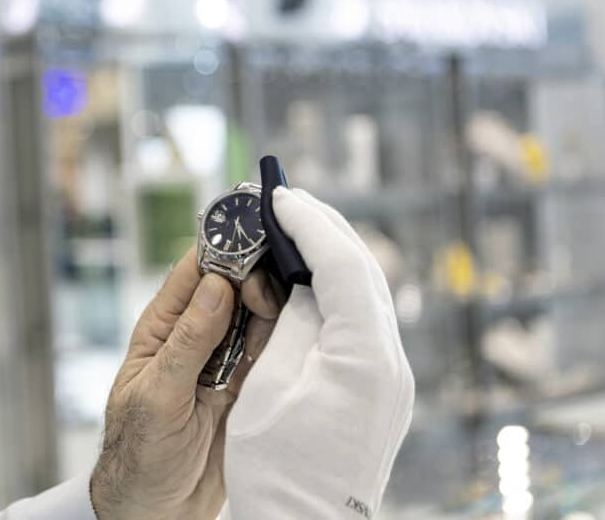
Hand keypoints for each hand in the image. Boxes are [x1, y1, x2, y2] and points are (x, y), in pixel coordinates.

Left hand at [91, 248, 280, 519]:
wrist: (157, 509)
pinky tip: (297, 331)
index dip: (220, 249)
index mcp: (162, 328)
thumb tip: (215, 287)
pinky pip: (272, 351)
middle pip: (232, 287)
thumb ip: (188, 343)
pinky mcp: (248, 385)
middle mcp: (195, 336)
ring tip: (280, 310)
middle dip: (254, 278)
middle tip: (265, 292)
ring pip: (257, 315)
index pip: (192, 273)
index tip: (249, 236)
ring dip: (272, 308)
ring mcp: (224, 360)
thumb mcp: (157, 395)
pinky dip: (286, 339)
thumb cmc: (138, 452)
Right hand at [225, 188, 414, 518]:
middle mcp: (391, 362)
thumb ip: (291, 323)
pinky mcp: (384, 388)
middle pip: (364, 272)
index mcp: (363, 357)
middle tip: (286, 201)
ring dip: (332, 256)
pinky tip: (309, 280)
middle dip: (325, 230)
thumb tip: (300, 282)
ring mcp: (393, 377)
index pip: (342, 266)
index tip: (278, 197)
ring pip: (368, 293)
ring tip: (293, 229)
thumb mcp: (269, 384)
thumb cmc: (275, 466)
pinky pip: (365, 319)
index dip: (308, 225)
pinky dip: (337, 289)